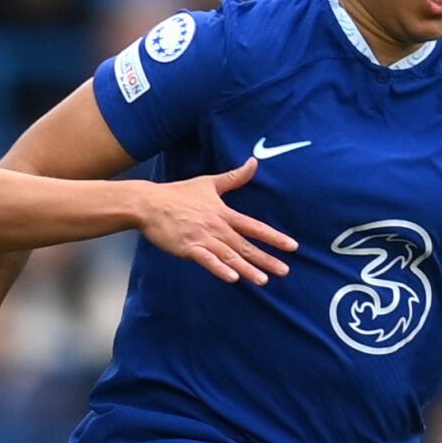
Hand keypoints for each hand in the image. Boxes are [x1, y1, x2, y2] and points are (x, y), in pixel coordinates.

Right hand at [139, 159, 298, 282]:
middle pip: (246, 245)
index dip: (274, 237)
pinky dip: (219, 268)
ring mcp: (202, 238)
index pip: (254, 226)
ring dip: (247, 268)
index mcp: (224, 213)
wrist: (149, 203)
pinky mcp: (187, 247)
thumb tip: (254, 162)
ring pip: (230, 255)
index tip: (292, 246)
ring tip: (264, 280)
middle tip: (285, 271)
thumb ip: (234, 177)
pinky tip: (232, 278)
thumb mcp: (208, 183)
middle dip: (266, 259)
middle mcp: (217, 227)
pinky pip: (206, 260)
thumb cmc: (178, 194)